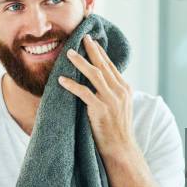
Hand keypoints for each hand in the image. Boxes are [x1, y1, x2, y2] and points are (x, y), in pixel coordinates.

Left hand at [58, 34, 138, 160]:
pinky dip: (72, 85)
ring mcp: (112, 100)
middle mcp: (120, 91)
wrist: (121, 149)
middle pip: (103, 66)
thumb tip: (100, 81)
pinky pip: (84, 93)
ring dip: (80, 63)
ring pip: (95, 75)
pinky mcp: (101, 110)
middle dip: (92, 50)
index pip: (111, 66)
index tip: (92, 41)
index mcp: (125, 89)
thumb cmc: (117, 130)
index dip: (101, 52)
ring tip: (69, 53)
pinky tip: (61, 80)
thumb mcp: (120, 107)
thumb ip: (112, 93)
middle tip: (82, 37)